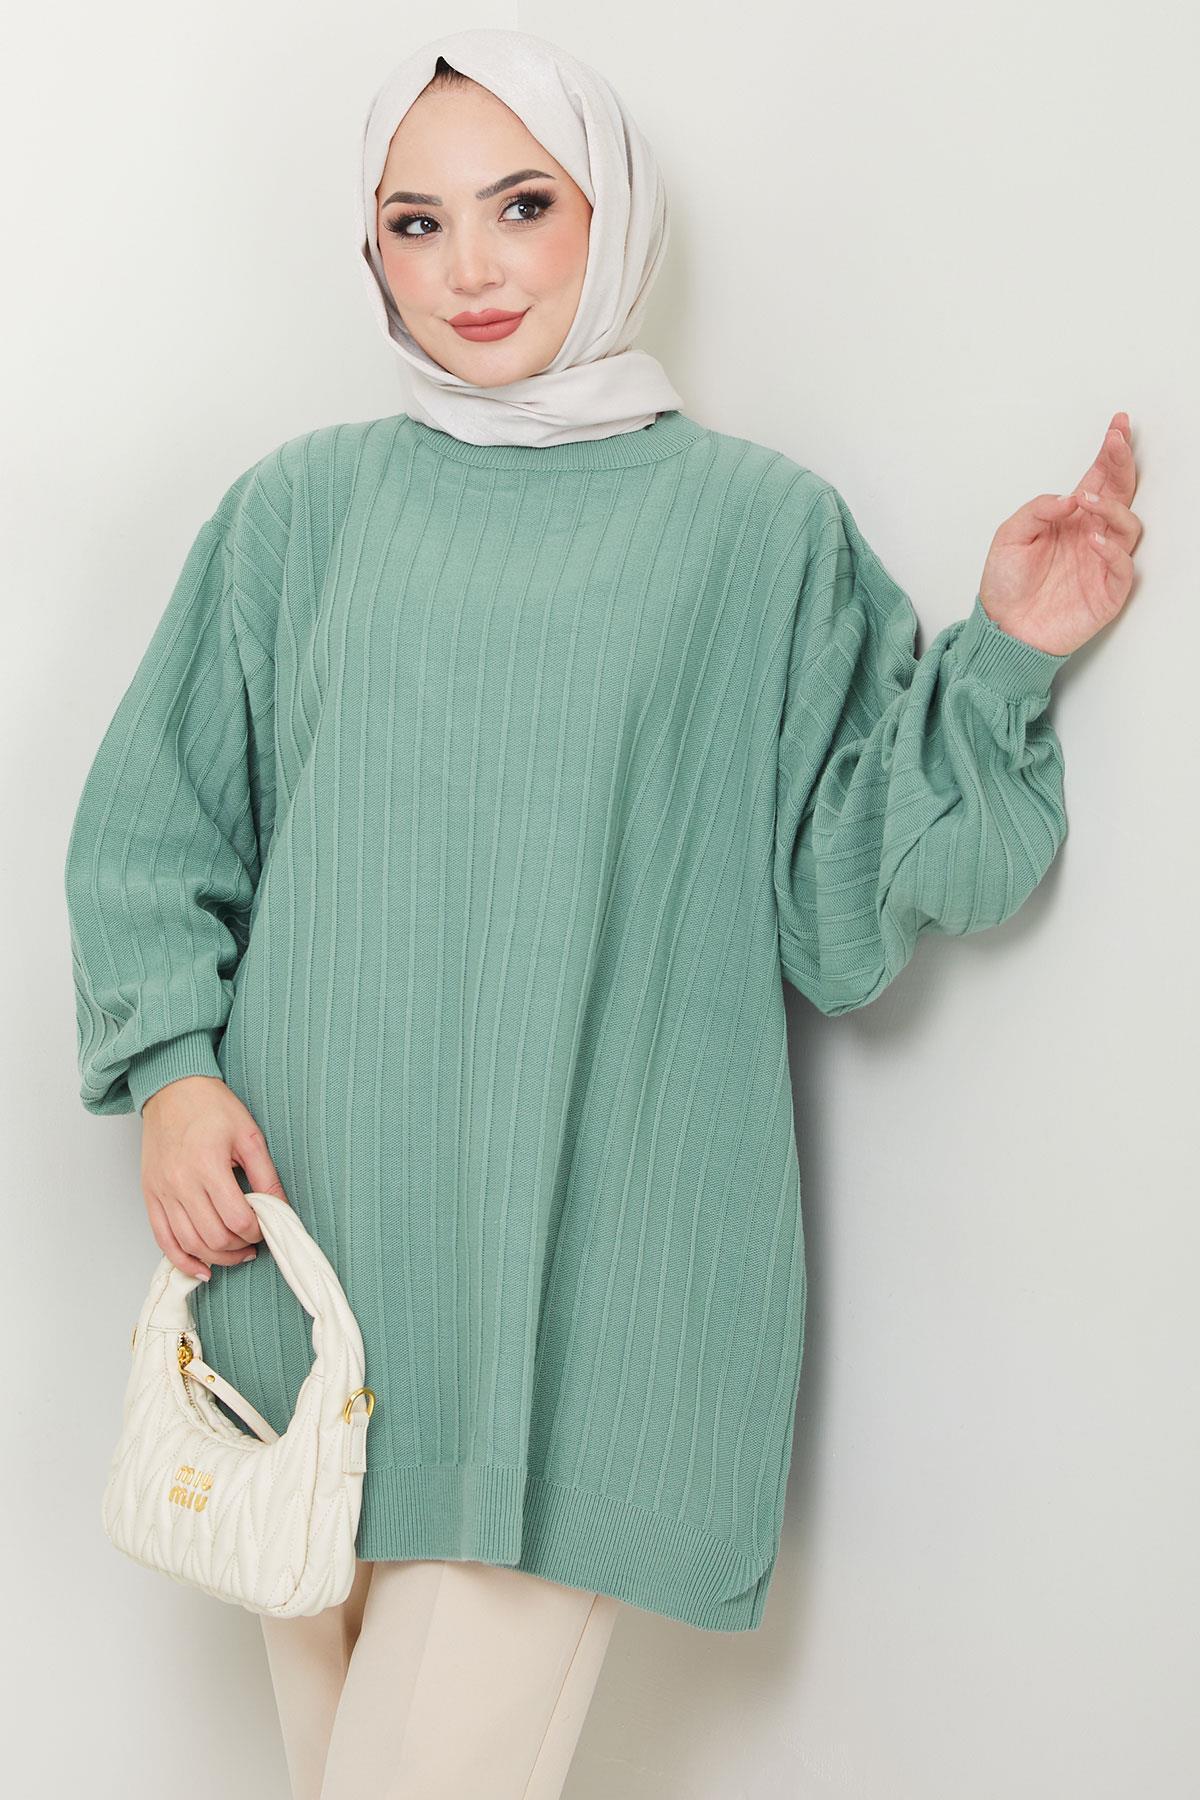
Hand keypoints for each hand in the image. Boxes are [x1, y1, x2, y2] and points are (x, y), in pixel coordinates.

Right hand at [140, 1075, 290, 1280]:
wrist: (171, 1089)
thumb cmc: (211, 1106)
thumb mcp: (249, 1135)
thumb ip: (265, 1175)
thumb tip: (282, 1208)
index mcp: (207, 1165)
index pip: (237, 1219)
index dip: (256, 1231)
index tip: (265, 1227)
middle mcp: (180, 1183)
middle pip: (213, 1238)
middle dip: (239, 1247)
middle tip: (254, 1241)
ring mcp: (162, 1192)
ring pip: (189, 1243)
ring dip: (216, 1258)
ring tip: (236, 1253)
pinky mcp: (150, 1195)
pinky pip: (162, 1239)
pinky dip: (181, 1259)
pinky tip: (200, 1268)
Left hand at [977, 412, 1141, 656]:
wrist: (1003, 628)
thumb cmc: (1007, 584)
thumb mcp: (1009, 536)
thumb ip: (1038, 510)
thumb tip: (1070, 498)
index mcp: (1072, 519)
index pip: (1099, 479)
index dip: (1110, 453)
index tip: (1117, 426)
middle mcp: (1092, 535)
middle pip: (1120, 494)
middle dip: (1121, 465)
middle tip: (1117, 442)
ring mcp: (1102, 563)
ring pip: (1128, 527)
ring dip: (1112, 508)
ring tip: (1089, 501)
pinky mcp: (1107, 592)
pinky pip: (1122, 567)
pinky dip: (1112, 551)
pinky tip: (1093, 540)